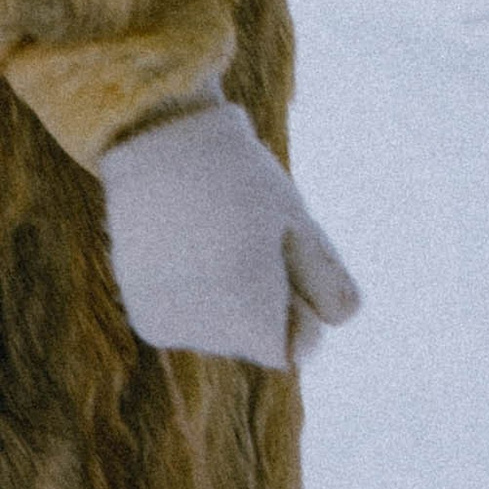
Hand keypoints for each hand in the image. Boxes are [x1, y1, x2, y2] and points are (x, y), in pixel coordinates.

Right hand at [97, 100, 361, 373]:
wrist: (154, 142)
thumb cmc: (237, 175)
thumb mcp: (296, 218)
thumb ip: (326, 278)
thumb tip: (341, 318)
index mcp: (250, 305)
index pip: (297, 347)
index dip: (297, 303)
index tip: (277, 252)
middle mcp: (205, 327)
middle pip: (257, 341)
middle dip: (260, 301)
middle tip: (238, 234)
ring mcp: (171, 325)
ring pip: (222, 334)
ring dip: (225, 298)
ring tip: (205, 235)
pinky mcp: (147, 319)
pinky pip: (189, 325)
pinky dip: (193, 298)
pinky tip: (181, 251)